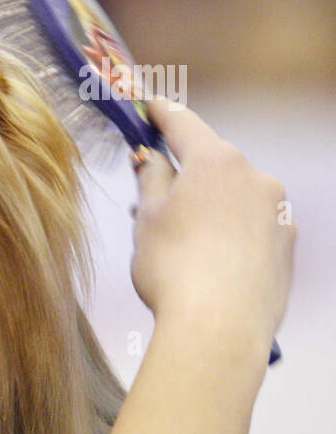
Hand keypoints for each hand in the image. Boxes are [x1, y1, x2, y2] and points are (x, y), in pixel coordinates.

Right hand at [129, 96, 295, 342]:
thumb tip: (154, 160)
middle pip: (212, 164)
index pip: (184, 124)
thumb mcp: (147, 218)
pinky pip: (252, 227)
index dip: (162, 114)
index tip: (150, 106)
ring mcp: (278, 211)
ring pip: (234, 197)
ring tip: (180, 243)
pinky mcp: (288, 245)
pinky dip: (231, 233)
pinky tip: (211, 262)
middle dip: (184, 176)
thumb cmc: (173, 267)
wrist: (220, 327)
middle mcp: (255, 177)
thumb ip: (151, 179)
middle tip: (152, 200)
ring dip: (208, 207)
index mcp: (215, 162)